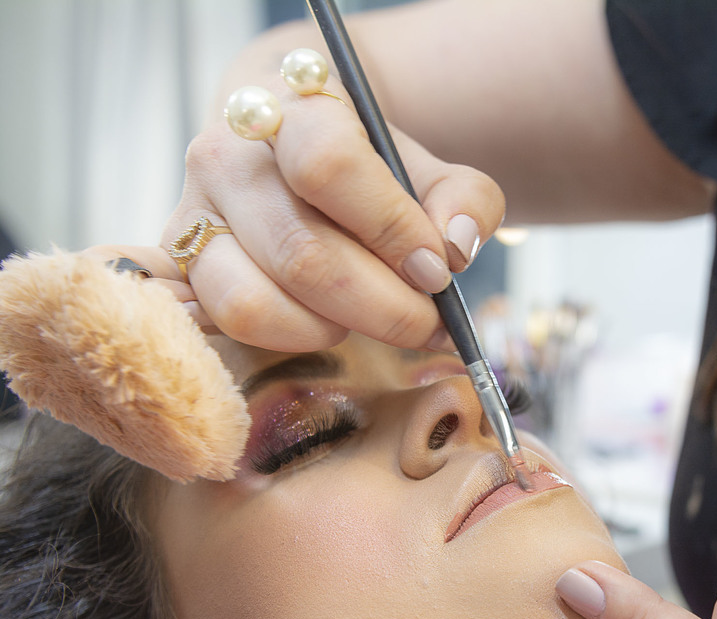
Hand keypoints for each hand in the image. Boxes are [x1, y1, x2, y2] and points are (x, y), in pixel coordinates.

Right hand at [157, 69, 504, 351]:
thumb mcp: (429, 168)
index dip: (390, 230)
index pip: (330, 168)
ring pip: (254, 303)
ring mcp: (192, 214)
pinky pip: (226, 326)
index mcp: (293, 111)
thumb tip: (454, 249)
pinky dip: (288, 338)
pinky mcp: (178, 266)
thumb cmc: (370, 166)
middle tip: (428, 323)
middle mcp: (226, 157)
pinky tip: (327, 324)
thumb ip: (466, 200)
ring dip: (331, 330)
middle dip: (382, 307)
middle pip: (301, 254)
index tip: (436, 272)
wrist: (292, 144)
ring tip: (371, 318)